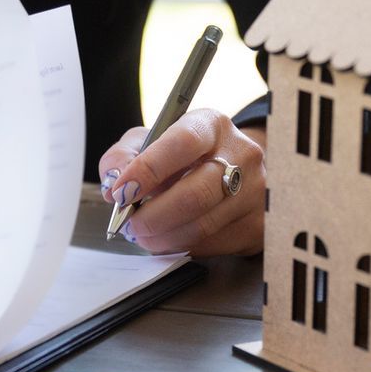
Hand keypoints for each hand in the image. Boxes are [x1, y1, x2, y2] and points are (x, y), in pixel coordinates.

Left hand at [98, 110, 266, 256]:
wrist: (234, 171)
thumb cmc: (184, 156)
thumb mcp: (150, 141)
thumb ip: (123, 156)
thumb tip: (114, 185)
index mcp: (211, 125)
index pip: (182, 144)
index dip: (148, 170)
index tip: (123, 192)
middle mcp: (241, 155)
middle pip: (195, 194)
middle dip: (153, 216)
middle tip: (130, 224)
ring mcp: (255, 192)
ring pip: (201, 226)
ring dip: (163, 237)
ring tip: (143, 235)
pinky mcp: (256, 225)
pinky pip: (211, 245)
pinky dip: (181, 246)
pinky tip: (170, 237)